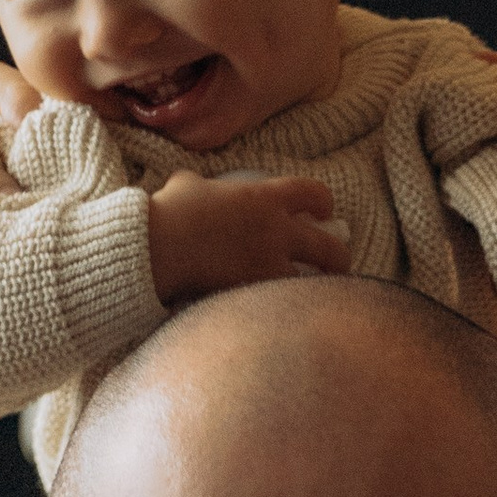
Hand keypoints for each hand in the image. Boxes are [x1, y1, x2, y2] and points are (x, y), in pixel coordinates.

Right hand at [148, 173, 351, 304]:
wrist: (157, 246)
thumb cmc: (168, 211)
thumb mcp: (187, 184)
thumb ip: (205, 186)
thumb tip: (197, 188)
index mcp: (263, 198)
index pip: (312, 193)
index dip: (323, 202)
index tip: (324, 211)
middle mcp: (276, 231)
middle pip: (329, 246)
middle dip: (339, 256)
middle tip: (337, 262)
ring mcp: (269, 265)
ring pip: (316, 282)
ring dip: (321, 288)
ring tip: (319, 295)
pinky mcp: (256, 294)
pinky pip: (287, 304)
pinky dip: (292, 307)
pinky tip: (290, 312)